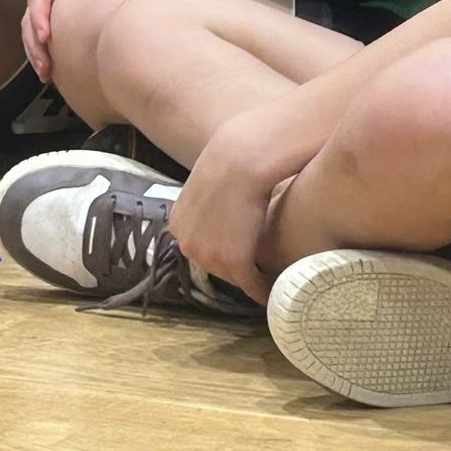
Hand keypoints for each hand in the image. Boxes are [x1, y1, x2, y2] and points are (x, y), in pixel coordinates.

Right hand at [21, 0, 134, 80]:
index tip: (45, 37)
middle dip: (34, 44)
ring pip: (33, 34)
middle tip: (45, 66)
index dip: (38, 16)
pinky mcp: (57, 24)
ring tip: (45, 75)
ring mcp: (52, 9)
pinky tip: (50, 76)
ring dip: (36, 55)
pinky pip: (43, 42)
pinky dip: (44, 58)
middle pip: (31, 18)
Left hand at [169, 115, 295, 303]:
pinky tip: (272, 291)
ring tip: (267, 275)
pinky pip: (250, 285)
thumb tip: (220, 208)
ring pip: (233, 276)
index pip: (202, 246)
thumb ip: (207, 204)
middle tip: (258, 264)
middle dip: (236, 264)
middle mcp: (187, 243)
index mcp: (178, 224)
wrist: (242, 159)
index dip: (223, 247)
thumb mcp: (206, 184)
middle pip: (215, 264)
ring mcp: (209, 255)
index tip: (241, 248)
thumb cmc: (231, 161)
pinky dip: (262, 291)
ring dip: (250, 278)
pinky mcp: (234, 262)